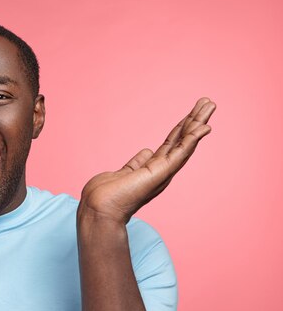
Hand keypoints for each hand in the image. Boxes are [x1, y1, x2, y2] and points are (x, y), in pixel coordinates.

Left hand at [78, 97, 215, 224]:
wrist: (99, 208)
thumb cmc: (106, 195)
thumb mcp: (124, 173)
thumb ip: (137, 163)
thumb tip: (146, 152)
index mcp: (153, 169)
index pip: (171, 144)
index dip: (182, 127)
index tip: (192, 112)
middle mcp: (162, 171)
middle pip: (182, 140)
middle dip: (195, 120)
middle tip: (208, 102)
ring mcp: (163, 172)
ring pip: (186, 143)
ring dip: (199, 123)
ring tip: (210, 105)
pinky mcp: (161, 173)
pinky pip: (180, 153)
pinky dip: (192, 139)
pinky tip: (204, 127)